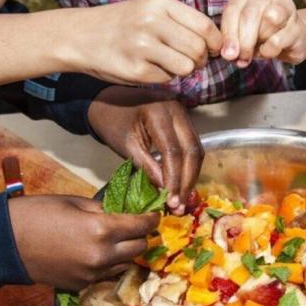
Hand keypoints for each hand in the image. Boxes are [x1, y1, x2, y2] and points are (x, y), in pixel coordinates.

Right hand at [9, 195, 158, 289]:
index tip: (155, 215)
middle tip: (136, 226)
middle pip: (140, 248)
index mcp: (102, 230)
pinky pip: (106, 274)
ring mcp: (93, 274)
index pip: (142, 226)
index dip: (152, 219)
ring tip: (117, 240)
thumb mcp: (74, 203)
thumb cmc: (36, 214)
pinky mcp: (81, 285)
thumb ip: (102, 210)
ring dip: (126, 252)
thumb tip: (122, 214)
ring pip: (126, 264)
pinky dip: (109, 263)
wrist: (3, 244)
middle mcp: (102, 255)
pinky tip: (98, 253)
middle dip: (141, 236)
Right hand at [76, 0, 221, 83]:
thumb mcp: (150, 10)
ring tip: (169, 64)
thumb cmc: (122, 25)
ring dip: (184, 70)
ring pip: (186, 67)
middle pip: (198, 49)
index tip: (213, 50)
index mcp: (159, 4)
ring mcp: (142, 47)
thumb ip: (180, 22)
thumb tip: (216, 43)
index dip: (215, 42)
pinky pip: (167, 79)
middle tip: (191, 61)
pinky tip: (149, 68)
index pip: (204, 26)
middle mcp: (151, 22)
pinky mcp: (136, 70)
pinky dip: (164, 78)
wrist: (80, 36)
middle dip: (200, 60)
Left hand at [88, 87, 203, 214]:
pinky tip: (182, 184)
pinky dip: (189, 167)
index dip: (174, 179)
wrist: (109, 100)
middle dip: (187, 181)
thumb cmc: (112, 121)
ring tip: (181, 199)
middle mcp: (177, 111)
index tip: (170, 201)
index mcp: (159, 113)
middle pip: (192, 151)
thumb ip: (147, 167)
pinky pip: (192, 146)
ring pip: (196, 150)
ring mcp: (183, 114)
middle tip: (179, 205)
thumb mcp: (126, 146)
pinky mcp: (184, 121)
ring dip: (191, 176)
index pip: (174, 151)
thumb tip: (165, 190)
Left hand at [220, 0, 305, 66]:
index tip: (227, 54)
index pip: (233, 9)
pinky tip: (270, 51)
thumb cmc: (263, 35)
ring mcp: (287, 7)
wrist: (293, 41)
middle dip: (242, 41)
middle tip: (241, 57)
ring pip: (268, 20)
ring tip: (259, 48)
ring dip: (259, 42)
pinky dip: (269, 51)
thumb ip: (232, 40)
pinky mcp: (298, 27)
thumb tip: (229, 54)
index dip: (228, 34)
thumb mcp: (242, 34)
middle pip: (249, 14)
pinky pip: (277, 40)